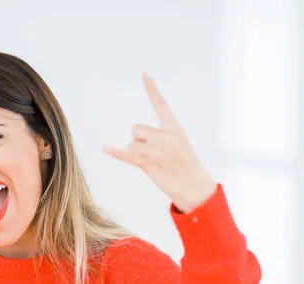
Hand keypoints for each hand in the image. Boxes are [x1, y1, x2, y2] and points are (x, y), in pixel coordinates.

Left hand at [103, 73, 216, 213]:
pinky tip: (104, 148)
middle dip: (138, 142)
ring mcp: (159, 150)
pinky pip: (128, 155)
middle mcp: (167, 136)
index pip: (161, 105)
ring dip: (136, 156)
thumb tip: (141, 140)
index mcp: (175, 129)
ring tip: (154, 166)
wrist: (198, 191)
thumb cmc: (189, 171)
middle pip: (136, 130)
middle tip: (153, 157)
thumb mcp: (183, 147)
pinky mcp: (151, 164)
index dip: (151, 89)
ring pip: (131, 145)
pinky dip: (115, 152)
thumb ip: (165, 138)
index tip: (144, 72)